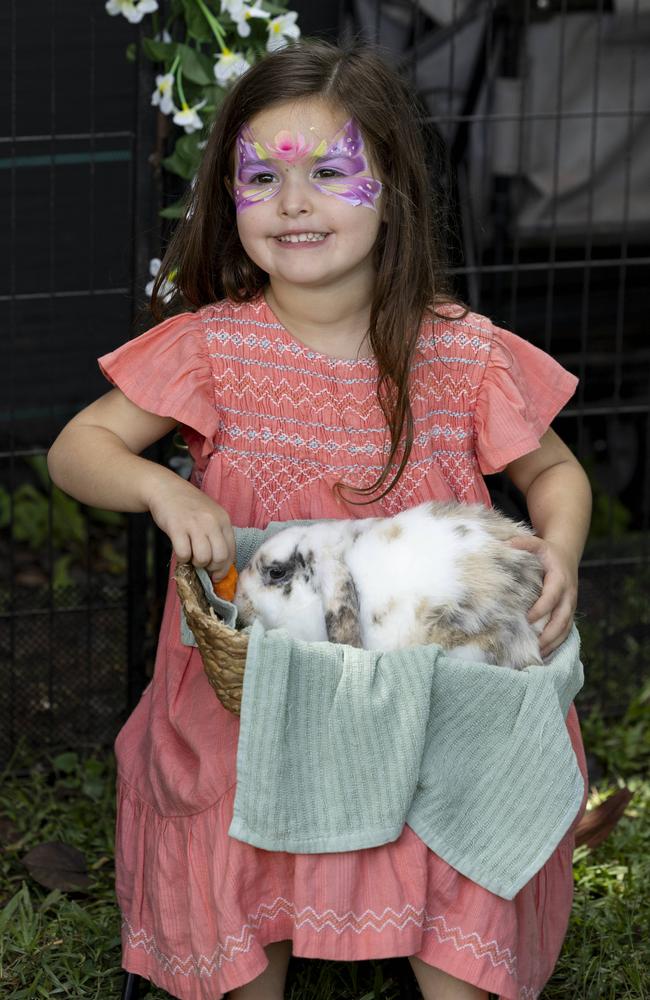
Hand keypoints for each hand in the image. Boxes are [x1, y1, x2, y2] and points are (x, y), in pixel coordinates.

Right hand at [148, 476, 234, 577]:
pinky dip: (182, 559)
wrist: (165, 488)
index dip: (224, 568)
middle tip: (202, 566)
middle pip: (220, 557)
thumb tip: (219, 564)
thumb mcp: (210, 515)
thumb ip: (217, 535)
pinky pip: (184, 553)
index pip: (231, 551)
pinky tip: (180, 551)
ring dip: (196, 563)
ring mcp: (194, 524)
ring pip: (203, 558)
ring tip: (191, 557)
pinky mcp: (177, 527)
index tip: (216, 575)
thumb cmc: (188, 505)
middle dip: (212, 568)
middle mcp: (212, 521)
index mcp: (223, 519)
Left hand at [507, 534, 577, 657]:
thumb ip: (522, 543)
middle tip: (534, 645)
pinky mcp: (568, 612)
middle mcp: (568, 594)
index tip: (528, 619)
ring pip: (565, 628)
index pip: (552, 597)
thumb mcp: (536, 543)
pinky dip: (556, 643)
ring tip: (537, 655)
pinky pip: (566, 631)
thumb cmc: (546, 552)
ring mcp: (570, 605)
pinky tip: (543, 653)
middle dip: (549, 634)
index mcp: (560, 578)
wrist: (566, 556)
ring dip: (553, 643)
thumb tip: (505, 545)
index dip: (541, 609)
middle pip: (562, 618)